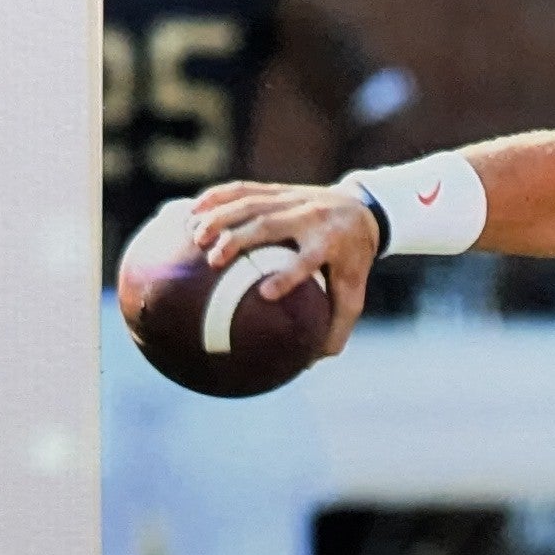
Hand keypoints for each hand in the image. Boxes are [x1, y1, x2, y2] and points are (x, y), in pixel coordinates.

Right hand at [186, 177, 382, 355]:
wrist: (362, 211)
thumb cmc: (352, 262)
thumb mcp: (352, 294)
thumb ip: (335, 328)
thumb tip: (308, 364)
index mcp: (330, 243)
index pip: (308, 259)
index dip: (289, 275)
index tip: (266, 293)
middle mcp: (310, 217)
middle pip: (270, 225)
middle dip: (239, 239)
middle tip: (213, 261)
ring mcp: (293, 199)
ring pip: (252, 203)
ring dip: (220, 217)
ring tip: (195, 235)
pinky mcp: (279, 189)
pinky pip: (244, 189)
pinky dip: (217, 197)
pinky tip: (192, 210)